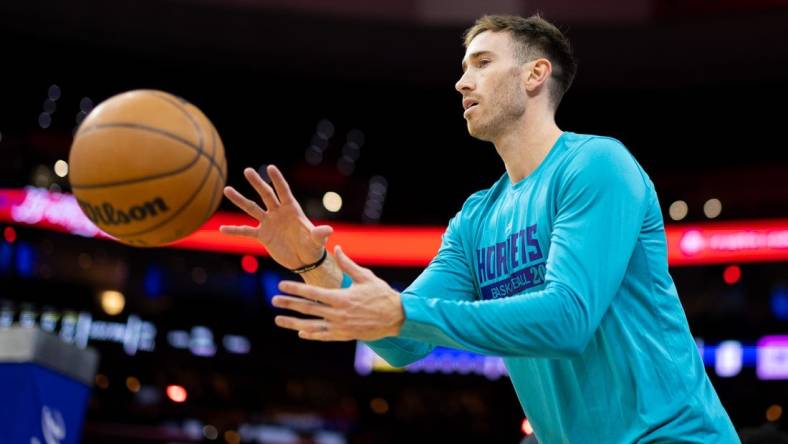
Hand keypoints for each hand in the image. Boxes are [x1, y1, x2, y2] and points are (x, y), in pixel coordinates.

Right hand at [220, 165, 331, 269]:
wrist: (305, 260)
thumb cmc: (313, 247)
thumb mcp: (317, 241)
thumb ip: (320, 234)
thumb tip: (328, 230)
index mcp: (292, 209)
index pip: (284, 191)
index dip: (278, 180)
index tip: (270, 168)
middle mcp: (278, 212)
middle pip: (266, 195)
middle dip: (257, 183)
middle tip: (247, 170)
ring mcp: (269, 223)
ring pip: (252, 209)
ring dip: (240, 200)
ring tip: (227, 189)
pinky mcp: (263, 235)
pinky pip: (246, 231)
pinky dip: (234, 230)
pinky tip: (222, 228)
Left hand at [272, 246, 404, 340]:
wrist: (397, 318)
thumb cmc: (381, 295)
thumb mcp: (365, 277)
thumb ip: (348, 264)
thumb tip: (337, 248)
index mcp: (341, 297)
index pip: (312, 292)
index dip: (295, 288)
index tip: (281, 285)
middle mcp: (338, 314)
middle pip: (308, 308)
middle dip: (289, 304)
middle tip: (274, 300)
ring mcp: (340, 327)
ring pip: (311, 326)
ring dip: (293, 322)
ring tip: (279, 320)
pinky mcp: (345, 336)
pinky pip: (324, 337)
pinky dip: (311, 335)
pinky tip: (300, 333)